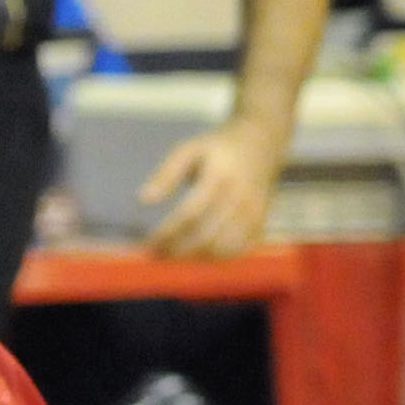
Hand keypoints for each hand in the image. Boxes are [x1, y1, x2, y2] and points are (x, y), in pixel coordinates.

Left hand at [137, 115, 283, 259]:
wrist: (260, 145)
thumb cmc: (216, 149)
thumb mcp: (188, 150)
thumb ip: (166, 174)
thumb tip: (143, 199)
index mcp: (220, 177)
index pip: (190, 214)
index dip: (168, 233)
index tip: (148, 244)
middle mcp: (240, 198)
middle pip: (206, 236)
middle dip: (178, 251)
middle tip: (157, 255)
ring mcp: (254, 214)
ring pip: (222, 249)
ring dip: (194, 258)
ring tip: (173, 256)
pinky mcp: (261, 225)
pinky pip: (237, 252)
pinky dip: (215, 259)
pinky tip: (197, 254)